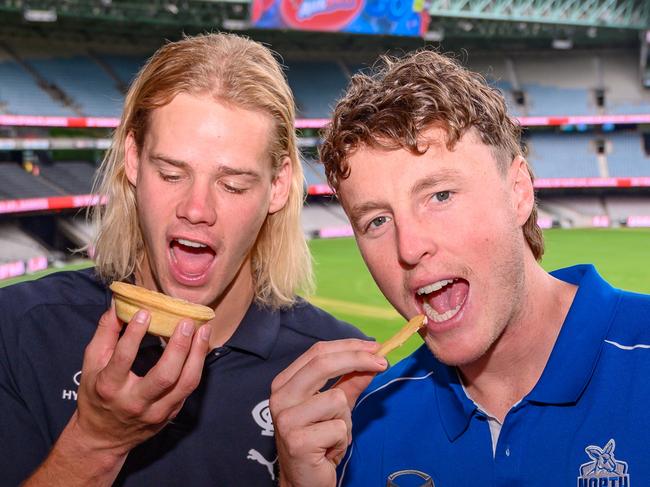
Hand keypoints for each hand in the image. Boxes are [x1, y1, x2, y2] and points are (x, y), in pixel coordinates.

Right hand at [73, 304, 210, 458]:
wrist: (103, 438)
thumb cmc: (96, 394)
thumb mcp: (91, 365)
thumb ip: (105, 334)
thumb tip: (119, 304)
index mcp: (109, 388)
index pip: (123, 359)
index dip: (134, 335)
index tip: (145, 312)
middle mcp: (135, 402)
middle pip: (164, 376)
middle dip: (179, 347)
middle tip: (187, 323)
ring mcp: (156, 412)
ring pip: (185, 384)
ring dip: (197, 355)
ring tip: (204, 331)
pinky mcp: (170, 415)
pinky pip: (189, 389)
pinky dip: (197, 366)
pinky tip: (200, 347)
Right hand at [270, 339, 387, 486]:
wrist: (303, 482)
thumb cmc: (318, 441)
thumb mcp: (336, 407)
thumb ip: (351, 383)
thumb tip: (374, 361)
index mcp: (285, 383)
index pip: (317, 353)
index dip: (348, 347)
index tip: (375, 347)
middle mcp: (281, 397)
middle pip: (322, 364)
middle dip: (358, 360)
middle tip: (382, 363)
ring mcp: (286, 419)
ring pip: (337, 399)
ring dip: (346, 419)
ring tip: (335, 434)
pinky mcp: (298, 441)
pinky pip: (338, 428)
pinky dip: (342, 439)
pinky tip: (330, 449)